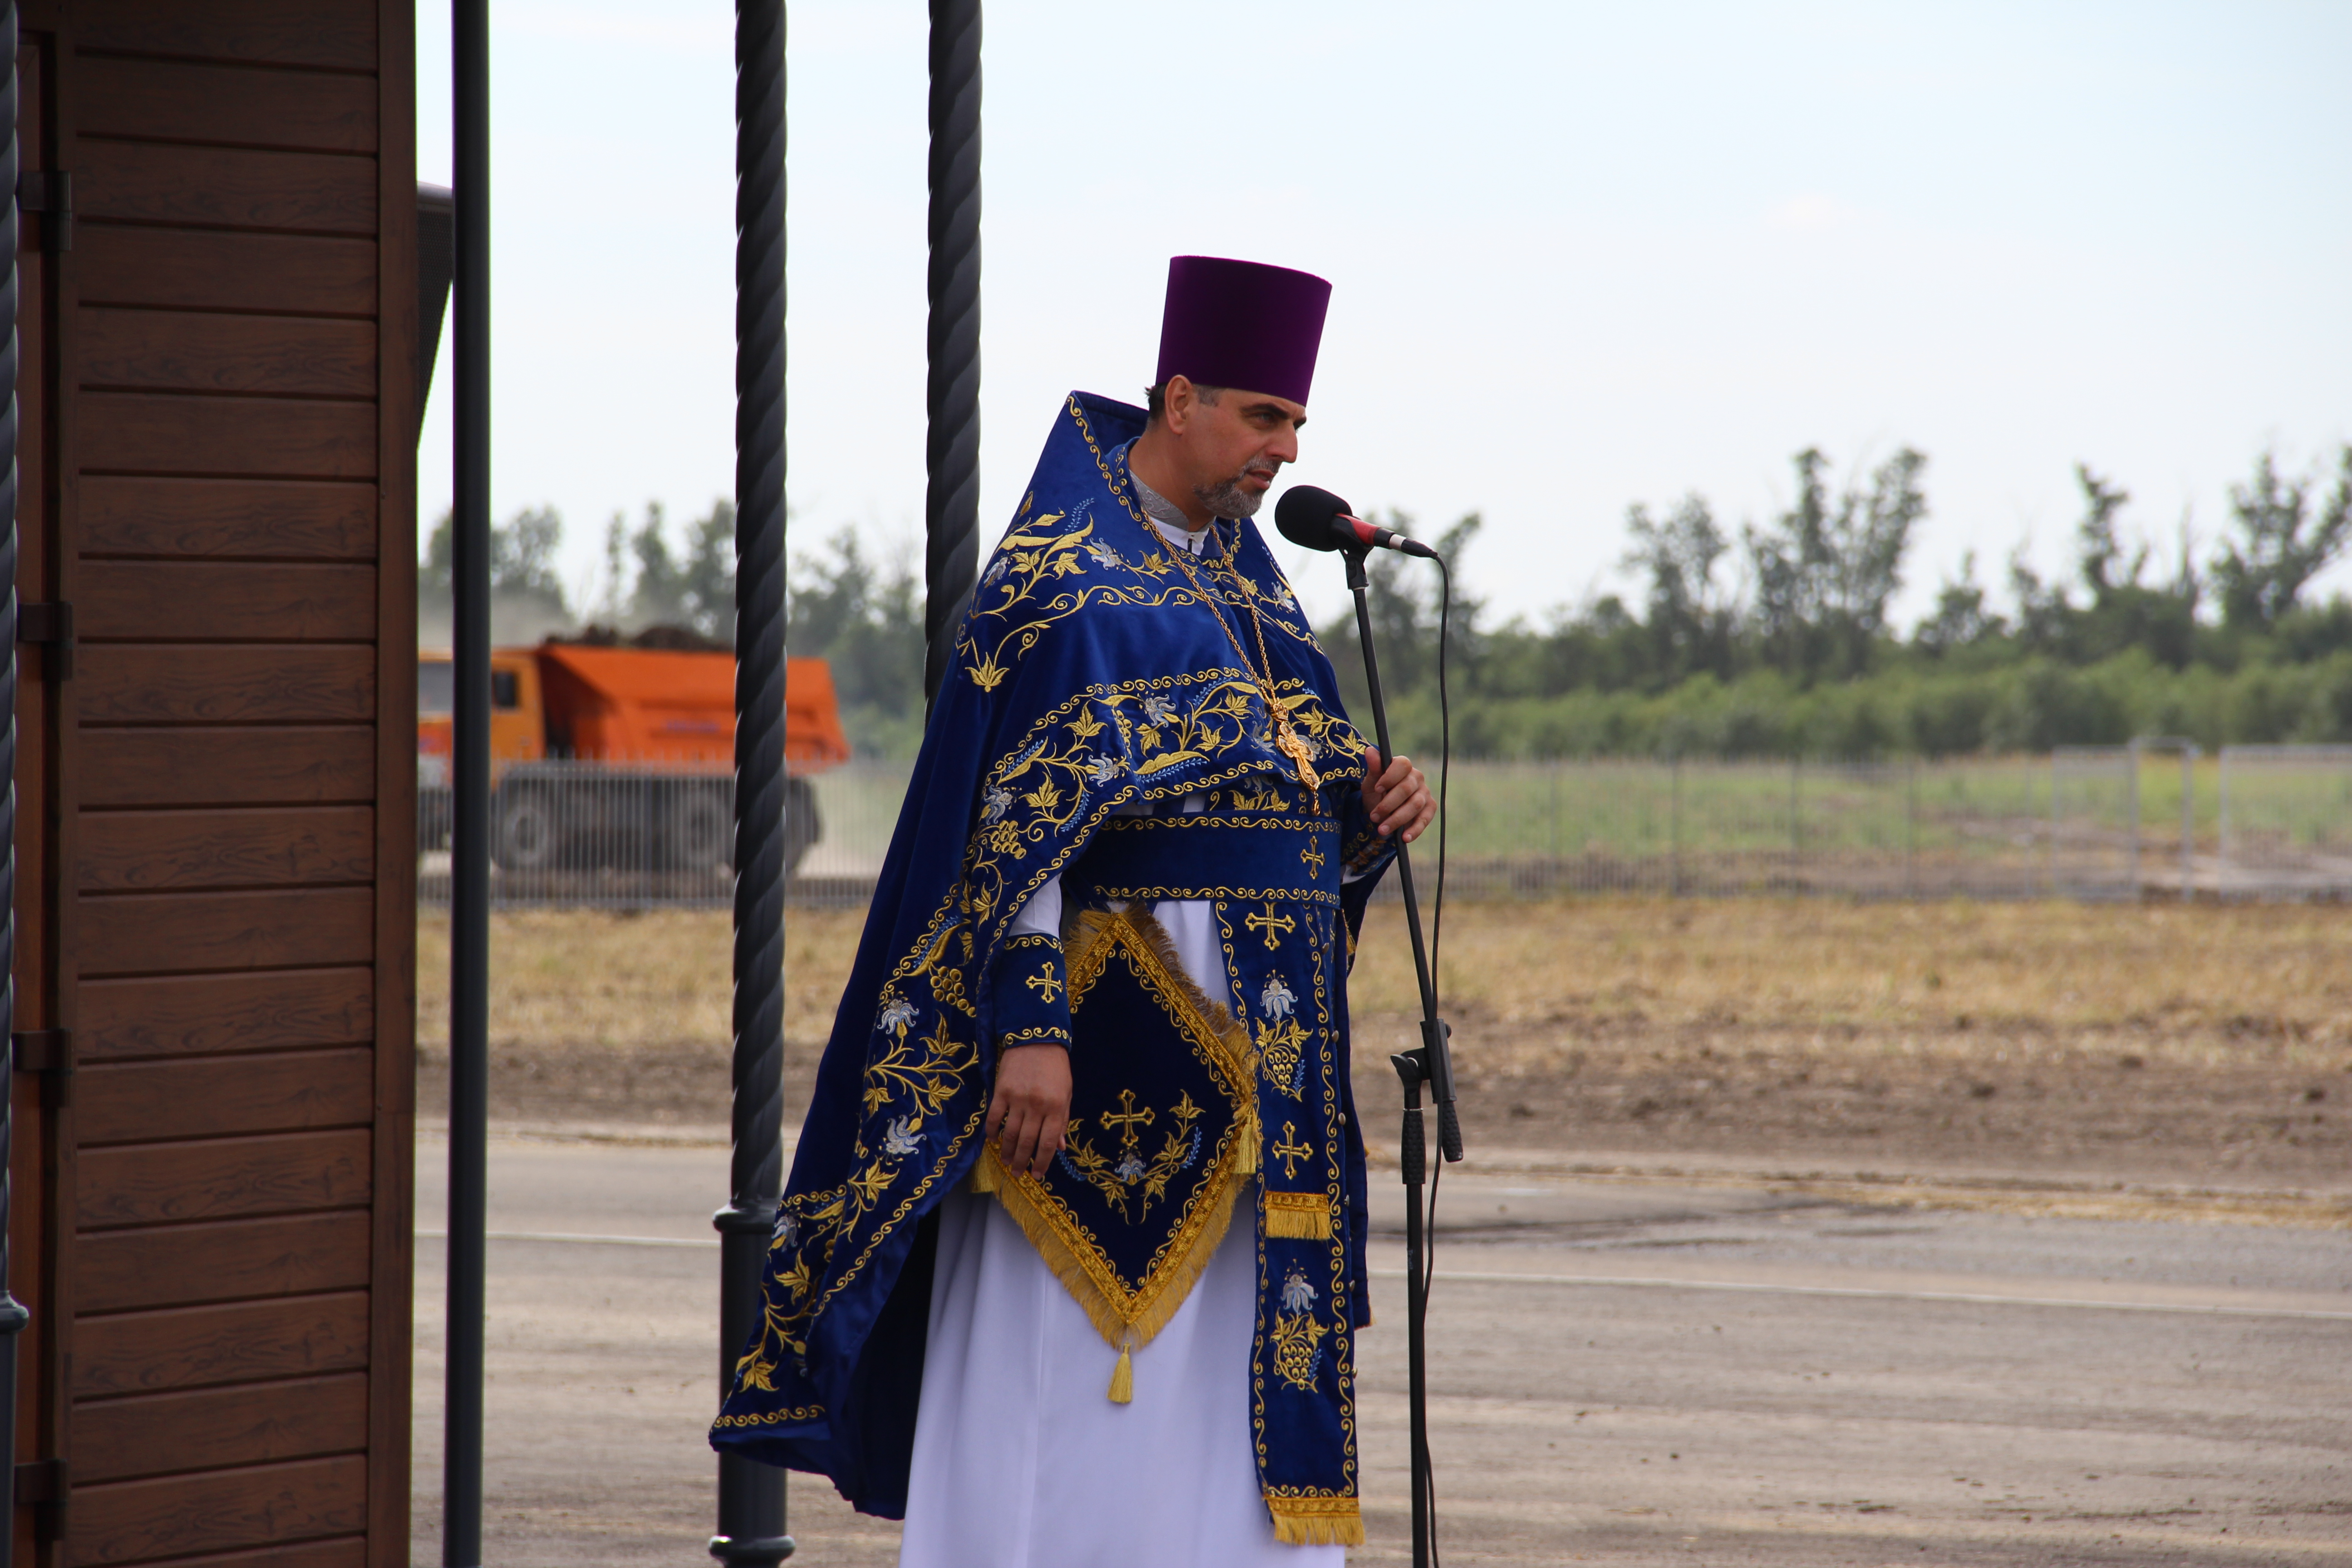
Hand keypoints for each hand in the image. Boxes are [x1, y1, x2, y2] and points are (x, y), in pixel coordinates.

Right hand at [984, 1043, 1071, 1178]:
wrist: (1037, 1039)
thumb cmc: (1056, 1069)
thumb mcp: (1066, 1094)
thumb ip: (1062, 1121)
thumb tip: (1059, 1147)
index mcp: (1056, 1107)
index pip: (1048, 1143)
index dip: (1043, 1162)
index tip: (1038, 1175)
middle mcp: (1037, 1105)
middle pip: (1026, 1142)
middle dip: (1022, 1162)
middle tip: (1018, 1174)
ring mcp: (1017, 1098)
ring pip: (1010, 1133)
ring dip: (1007, 1151)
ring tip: (1006, 1162)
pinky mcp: (1002, 1090)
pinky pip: (995, 1116)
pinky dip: (993, 1131)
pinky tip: (993, 1140)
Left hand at [1360, 747, 1434, 843]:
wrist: (1381, 812)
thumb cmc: (1376, 793)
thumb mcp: (1371, 782)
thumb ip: (1373, 768)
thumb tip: (1370, 751)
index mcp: (1403, 766)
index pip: (1402, 765)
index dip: (1390, 777)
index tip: (1377, 789)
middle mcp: (1416, 778)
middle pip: (1406, 789)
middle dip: (1388, 804)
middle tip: (1374, 817)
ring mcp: (1424, 793)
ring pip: (1415, 805)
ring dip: (1397, 819)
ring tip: (1382, 830)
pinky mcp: (1429, 808)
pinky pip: (1424, 819)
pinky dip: (1414, 830)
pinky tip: (1405, 838)